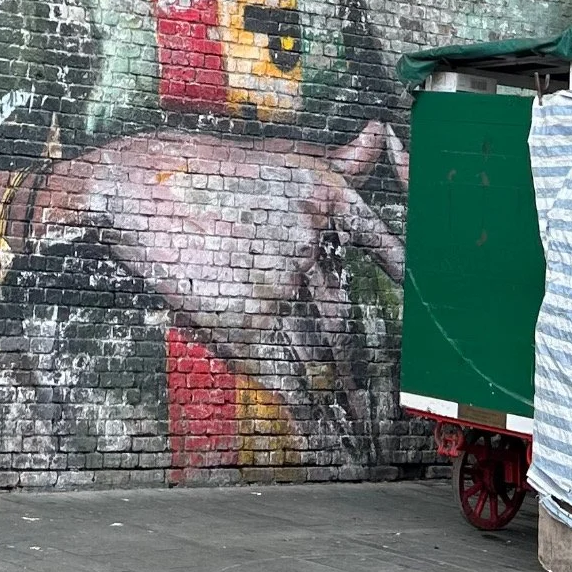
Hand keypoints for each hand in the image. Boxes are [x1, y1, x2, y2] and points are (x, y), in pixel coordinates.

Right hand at [34, 120, 404, 449]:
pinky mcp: (241, 320)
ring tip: (366, 433)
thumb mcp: (276, 157)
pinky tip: (327, 438)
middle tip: (394, 401)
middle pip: (348, 316)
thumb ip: (335, 160)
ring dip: (348, 401)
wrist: (134, 184)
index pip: (386, 249)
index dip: (410, 289)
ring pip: (324, 353)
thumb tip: (380, 132)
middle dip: (369, 364)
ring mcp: (275, 284)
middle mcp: (308, 240)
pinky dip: (310, 413)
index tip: (437, 321)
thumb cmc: (205, 168)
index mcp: (324, 195)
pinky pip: (286, 376)